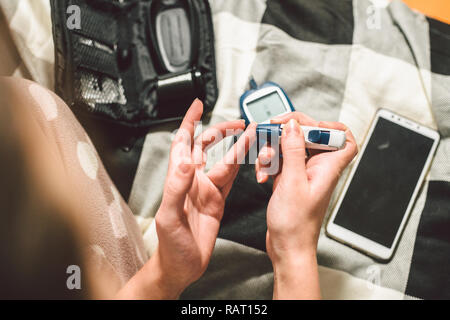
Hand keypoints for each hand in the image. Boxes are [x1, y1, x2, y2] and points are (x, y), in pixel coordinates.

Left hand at [118, 99, 255, 298]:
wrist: (182, 265)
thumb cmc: (170, 245)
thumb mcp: (170, 216)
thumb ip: (176, 187)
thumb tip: (184, 160)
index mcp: (179, 179)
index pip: (183, 142)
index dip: (189, 121)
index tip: (197, 105)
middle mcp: (193, 180)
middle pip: (206, 146)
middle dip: (220, 130)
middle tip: (237, 122)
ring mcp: (206, 189)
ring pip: (223, 160)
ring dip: (237, 147)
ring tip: (251, 134)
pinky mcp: (217, 200)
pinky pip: (230, 177)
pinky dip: (240, 165)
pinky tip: (246, 156)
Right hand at [255, 112, 356, 298]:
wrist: (287, 247)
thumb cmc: (296, 225)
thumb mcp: (292, 182)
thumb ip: (294, 150)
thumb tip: (294, 125)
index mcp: (327, 167)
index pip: (343, 138)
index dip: (331, 126)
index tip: (308, 124)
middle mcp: (317, 168)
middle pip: (309, 137)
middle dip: (288, 132)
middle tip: (273, 130)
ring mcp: (302, 173)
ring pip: (290, 147)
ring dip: (273, 150)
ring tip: (265, 161)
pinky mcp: (288, 179)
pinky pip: (279, 161)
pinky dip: (268, 164)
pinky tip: (262, 174)